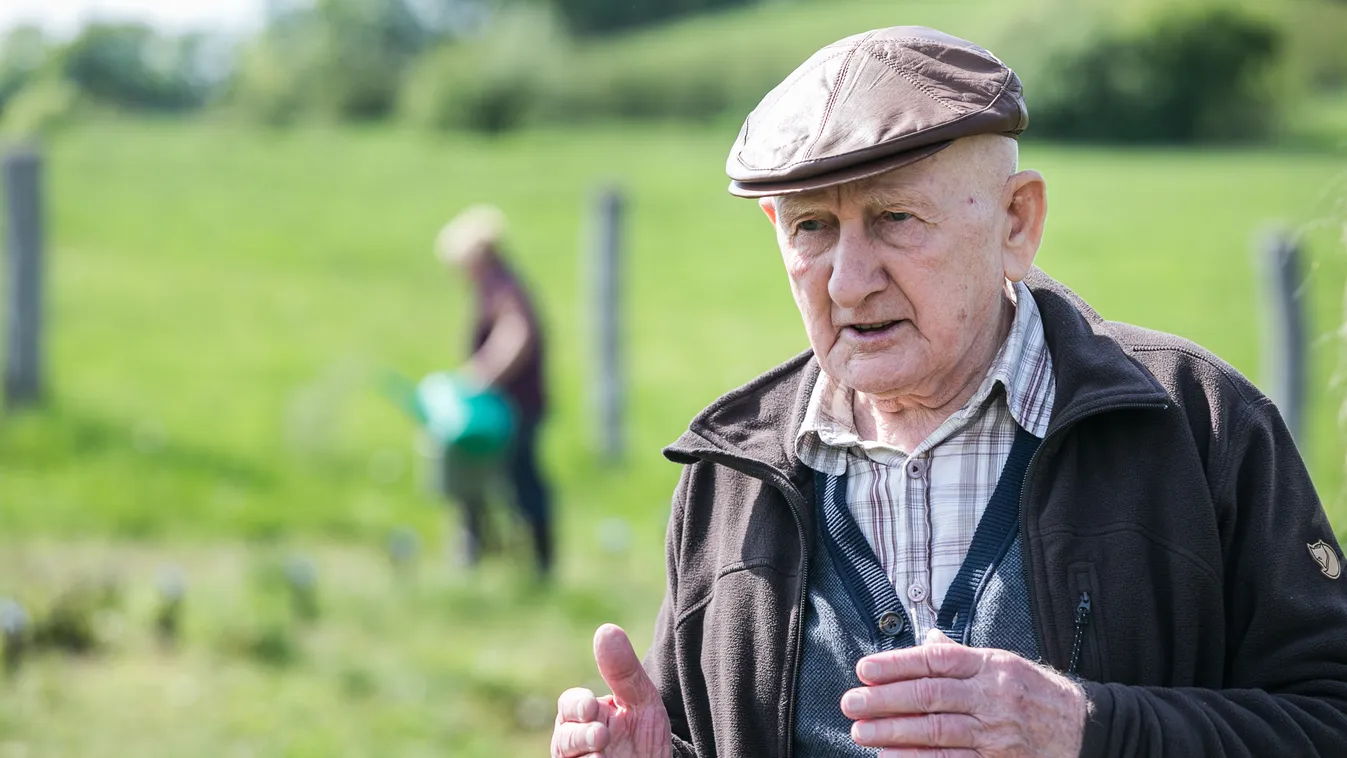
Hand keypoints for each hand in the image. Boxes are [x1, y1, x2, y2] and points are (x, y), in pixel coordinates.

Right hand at [551, 624, 672, 757]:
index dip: (575, 705)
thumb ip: (623, 671)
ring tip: (603, 755)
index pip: (568, 706)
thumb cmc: (647, 736)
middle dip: (578, 736)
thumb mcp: (642, 702)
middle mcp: (577, 744)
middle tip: (601, 735)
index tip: (591, 707)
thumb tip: (605, 629)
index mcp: (586, 717)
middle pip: (562, 739)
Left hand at [841, 628, 1085, 756]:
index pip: (934, 660)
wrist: (1083, 729)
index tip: (864, 669)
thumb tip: (924, 640)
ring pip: (936, 731)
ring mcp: (995, 733)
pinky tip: (892, 757)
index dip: (896, 664)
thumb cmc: (1033, 692)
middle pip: (929, 695)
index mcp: (989, 664)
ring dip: (893, 733)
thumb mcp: (1002, 663)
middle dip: (884, 700)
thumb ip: (960, 656)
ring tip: (861, 732)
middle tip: (851, 703)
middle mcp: (991, 696)